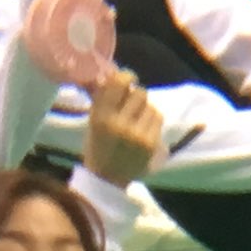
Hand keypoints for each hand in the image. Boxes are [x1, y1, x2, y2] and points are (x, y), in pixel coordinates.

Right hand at [83, 70, 162, 186]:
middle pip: (140, 93)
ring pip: (151, 106)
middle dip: (136, 97)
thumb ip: (103, 97)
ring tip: (136, 122)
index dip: (127, 77)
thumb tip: (114, 71)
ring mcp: (137, 135)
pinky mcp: (151, 143)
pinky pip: (157, 119)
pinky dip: (152, 121)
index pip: (120, 82)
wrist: (107, 179)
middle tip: (130, 107)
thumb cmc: (98, 145)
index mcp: (101, 116)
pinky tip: (143, 131)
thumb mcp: (93, 120)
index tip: (127, 80)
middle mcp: (119, 124)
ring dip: (145, 110)